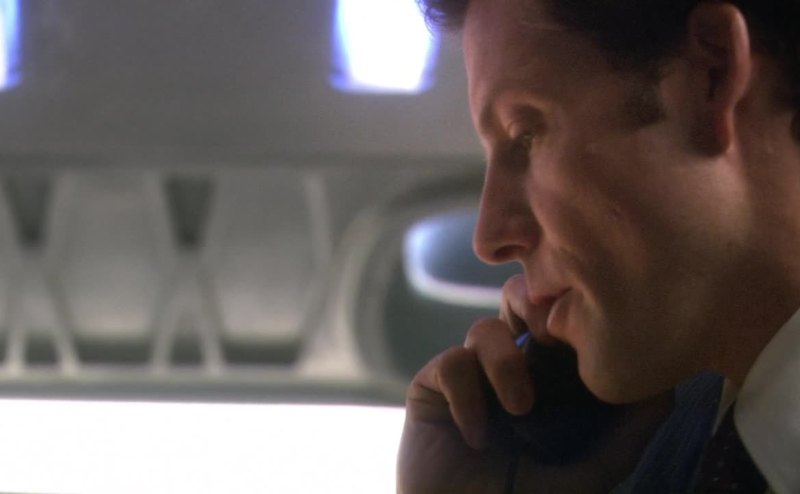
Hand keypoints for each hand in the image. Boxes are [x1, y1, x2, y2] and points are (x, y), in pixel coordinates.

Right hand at [396, 275, 672, 493]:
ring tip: (520, 410)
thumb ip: (625, 436)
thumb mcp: (588, 475)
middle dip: (533, 307)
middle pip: (518, 303)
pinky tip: (477, 437)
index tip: (589, 329)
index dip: (572, 315)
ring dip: (505, 363)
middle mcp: (510, 370)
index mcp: (548, 381)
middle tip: (549, 332)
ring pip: (486, 329)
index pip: (561, 325)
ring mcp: (472, 377)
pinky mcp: (433, 387)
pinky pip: (452, 363)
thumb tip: (665, 390)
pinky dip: (467, 397)